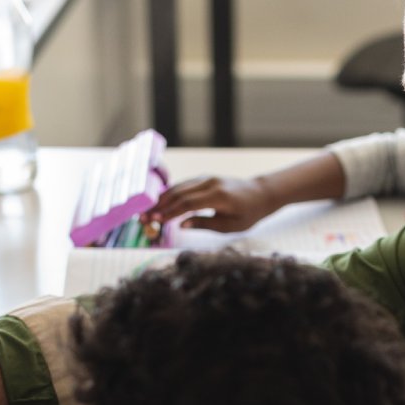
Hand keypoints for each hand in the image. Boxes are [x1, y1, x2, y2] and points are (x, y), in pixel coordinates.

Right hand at [144, 175, 280, 232]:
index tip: (155, 221)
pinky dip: (171, 193)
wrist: (260, 194)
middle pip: (179, 193)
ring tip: (147, 211)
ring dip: (162, 199)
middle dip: (160, 206)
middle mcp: (210, 183)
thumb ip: (204, 224)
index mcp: (218, 196)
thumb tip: (181, 225)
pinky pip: (184, 185)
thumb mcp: (229, 226)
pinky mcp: (205, 178)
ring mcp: (207, 178)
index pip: (187, 203)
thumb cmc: (247, 214)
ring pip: (179, 187)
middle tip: (143, 217)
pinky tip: (159, 202)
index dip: (169, 212)